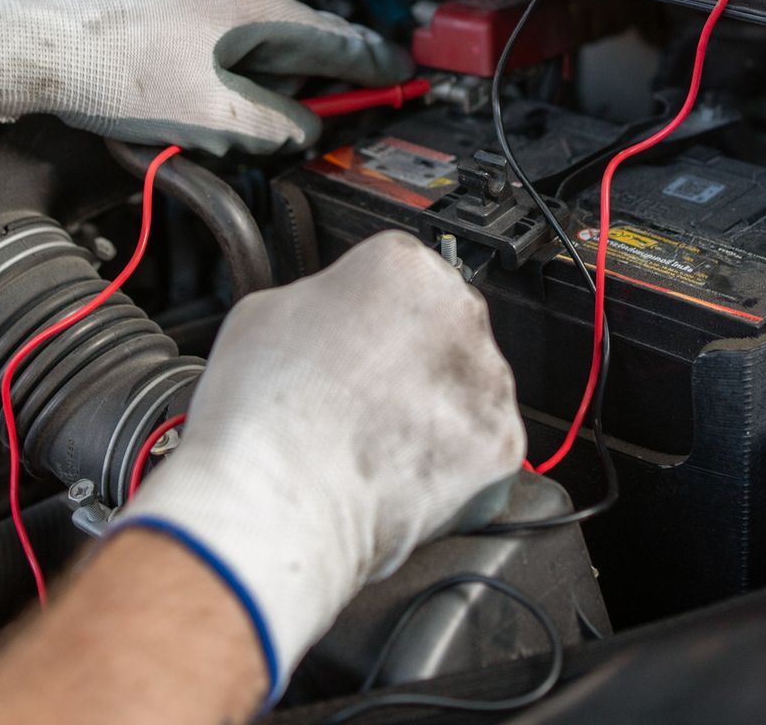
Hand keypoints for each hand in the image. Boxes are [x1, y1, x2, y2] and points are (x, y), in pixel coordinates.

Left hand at [0, 0, 409, 154]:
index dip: (377, 69)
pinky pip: (225, 23)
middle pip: (299, 39)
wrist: (37, 45)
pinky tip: (185, 83)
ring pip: (260, 33)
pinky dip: (224, 56)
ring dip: (252, 72)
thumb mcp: (214, 121)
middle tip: (270, 125)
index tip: (404, 77)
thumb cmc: (111, 74)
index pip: (341, 41)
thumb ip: (280, 127)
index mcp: (258, 3)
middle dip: (294, 84)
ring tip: (204, 106)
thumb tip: (307, 129)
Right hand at [113, 232, 525, 701]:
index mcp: (402, 265)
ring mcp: (488, 380)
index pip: (405, 272)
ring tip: (376, 439)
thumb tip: (329, 317)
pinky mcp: (501, 443)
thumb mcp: (264, 314)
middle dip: (413, 357)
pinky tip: (402, 469)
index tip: (357, 339)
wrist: (279, 500)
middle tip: (362, 394)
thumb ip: (318, 300)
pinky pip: (481, 445)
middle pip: (446, 325)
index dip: (374, 313)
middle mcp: (459, 311)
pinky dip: (453, 461)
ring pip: (468, 386)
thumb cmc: (264, 411)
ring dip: (436, 406)